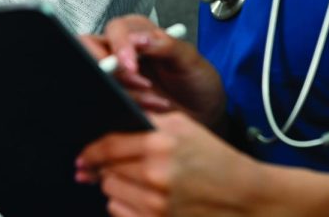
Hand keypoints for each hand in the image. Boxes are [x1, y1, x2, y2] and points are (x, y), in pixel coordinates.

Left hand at [76, 111, 262, 216]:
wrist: (244, 196)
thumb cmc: (215, 159)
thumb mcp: (184, 125)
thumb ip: (146, 121)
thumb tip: (111, 124)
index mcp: (160, 144)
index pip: (108, 146)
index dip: (91, 152)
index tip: (84, 156)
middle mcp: (155, 175)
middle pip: (106, 172)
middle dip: (107, 170)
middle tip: (116, 168)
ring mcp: (156, 205)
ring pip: (111, 194)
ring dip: (117, 188)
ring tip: (137, 183)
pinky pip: (119, 214)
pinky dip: (125, 207)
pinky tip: (142, 200)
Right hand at [81, 16, 225, 128]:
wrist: (204, 113)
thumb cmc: (196, 81)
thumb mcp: (190, 60)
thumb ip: (167, 45)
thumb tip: (139, 39)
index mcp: (138, 32)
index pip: (115, 30)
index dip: (118, 47)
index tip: (131, 66)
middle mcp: (122, 51)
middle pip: (91, 50)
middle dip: (110, 70)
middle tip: (136, 84)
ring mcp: (117, 77)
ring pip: (98, 78)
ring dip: (125, 92)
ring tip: (155, 99)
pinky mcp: (117, 97)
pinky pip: (107, 101)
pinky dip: (127, 106)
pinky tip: (151, 108)